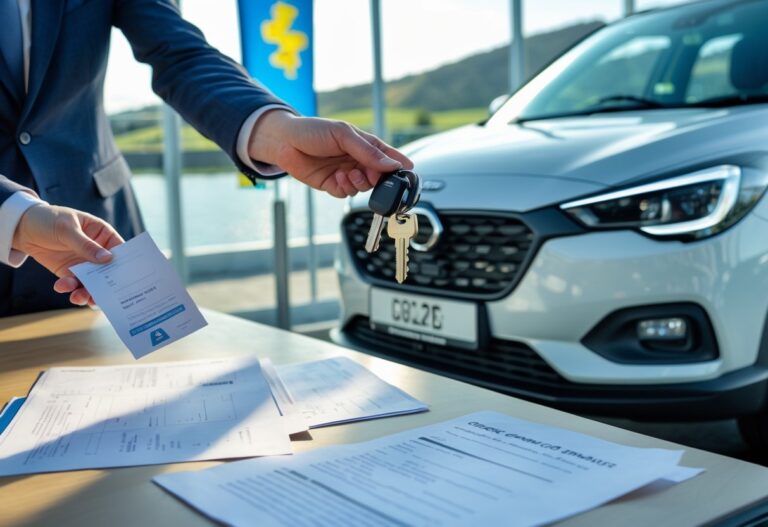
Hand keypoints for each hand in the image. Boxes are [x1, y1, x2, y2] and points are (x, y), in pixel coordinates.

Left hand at [12, 204, 123, 305]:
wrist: (22, 227)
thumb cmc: (49, 219)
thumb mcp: (67, 229)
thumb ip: (86, 245)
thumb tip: (108, 258)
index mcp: (102, 234)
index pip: (119, 250)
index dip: (125, 263)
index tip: (127, 279)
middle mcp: (96, 251)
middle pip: (108, 270)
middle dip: (106, 285)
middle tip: (101, 296)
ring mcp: (83, 263)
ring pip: (93, 281)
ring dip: (87, 292)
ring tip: (78, 298)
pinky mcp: (69, 272)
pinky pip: (74, 284)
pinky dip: (70, 289)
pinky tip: (61, 286)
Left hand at [247, 110, 413, 197]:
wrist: (284, 142)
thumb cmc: (313, 131)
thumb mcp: (343, 135)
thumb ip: (367, 152)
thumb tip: (392, 165)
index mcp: (364, 144)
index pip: (388, 155)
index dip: (399, 164)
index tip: (407, 171)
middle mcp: (357, 160)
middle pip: (378, 176)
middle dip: (376, 178)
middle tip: (367, 173)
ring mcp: (346, 173)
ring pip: (363, 188)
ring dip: (358, 184)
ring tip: (347, 174)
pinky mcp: (333, 185)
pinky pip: (346, 194)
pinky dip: (344, 188)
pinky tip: (336, 178)